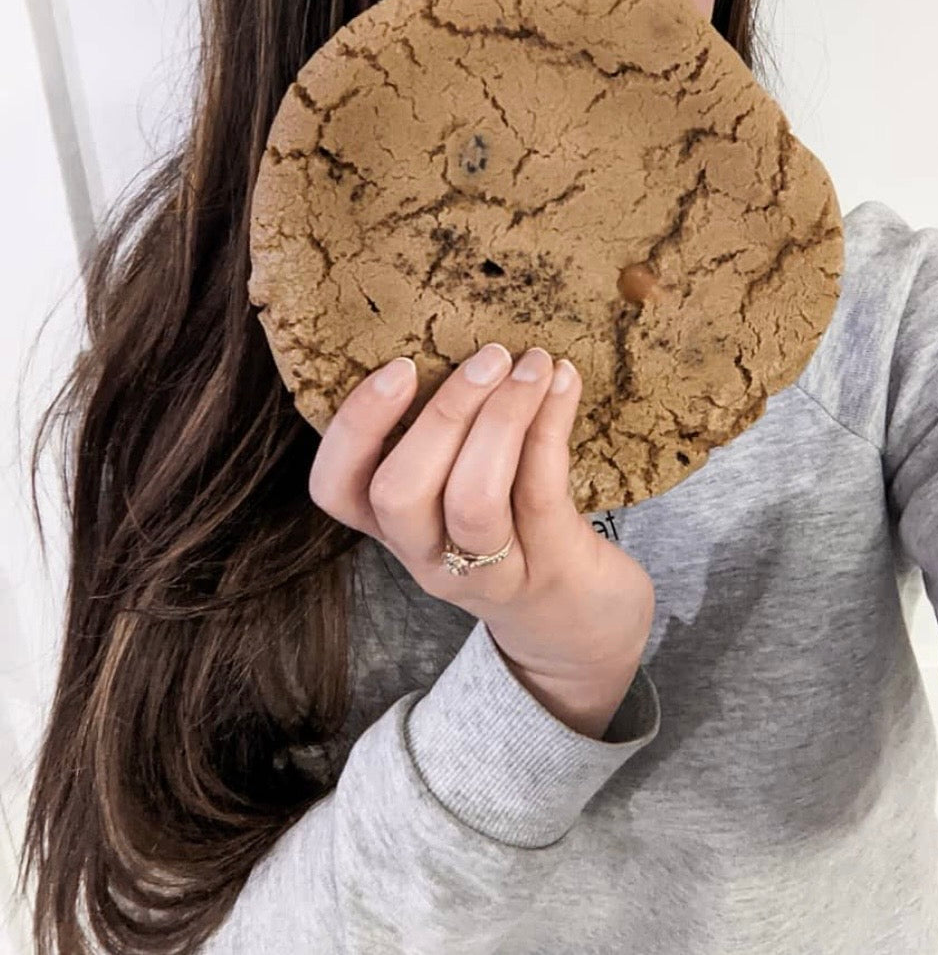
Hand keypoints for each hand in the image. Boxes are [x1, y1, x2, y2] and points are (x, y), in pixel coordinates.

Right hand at [308, 343, 655, 690]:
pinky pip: (542, 491)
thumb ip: (446, 435)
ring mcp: (489, 573)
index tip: (399, 367)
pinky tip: (565, 382)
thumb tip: (457, 331)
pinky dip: (551, 425)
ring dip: (502, 418)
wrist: (580, 628)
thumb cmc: (514, 534)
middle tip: (490, 354)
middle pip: (400, 493)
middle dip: (443, 413)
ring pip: (473, 498)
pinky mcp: (550, 569)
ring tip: (534, 364)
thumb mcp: (459, 494)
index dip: (354, 428)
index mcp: (394, 529)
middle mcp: (429, 557)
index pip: (335, 490)